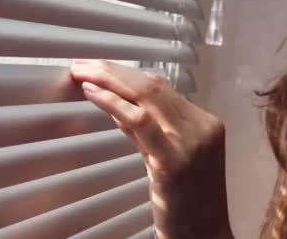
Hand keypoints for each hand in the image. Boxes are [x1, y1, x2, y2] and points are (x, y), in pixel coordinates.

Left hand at [70, 60, 232, 238]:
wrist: (204, 237)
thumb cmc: (187, 204)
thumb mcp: (168, 159)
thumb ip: (146, 132)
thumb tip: (116, 106)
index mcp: (205, 123)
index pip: (161, 88)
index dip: (126, 74)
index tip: (100, 68)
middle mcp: (201, 125)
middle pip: (153, 84)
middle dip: (113, 70)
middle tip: (82, 64)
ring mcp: (190, 141)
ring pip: (146, 94)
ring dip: (109, 79)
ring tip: (81, 72)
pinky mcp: (173, 159)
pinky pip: (139, 120)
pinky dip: (112, 102)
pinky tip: (92, 92)